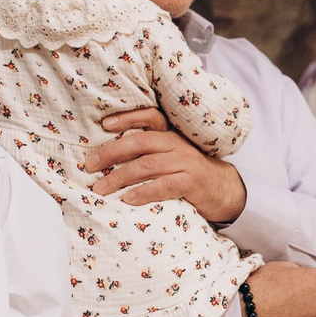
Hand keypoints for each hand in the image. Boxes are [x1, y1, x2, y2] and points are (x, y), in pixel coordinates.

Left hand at [87, 107, 246, 221]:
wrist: (225, 190)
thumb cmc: (190, 172)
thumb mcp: (172, 155)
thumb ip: (149, 151)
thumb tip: (109, 154)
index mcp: (171, 134)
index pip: (150, 117)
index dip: (127, 118)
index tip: (104, 124)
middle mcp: (178, 144)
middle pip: (141, 141)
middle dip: (112, 152)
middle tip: (90, 165)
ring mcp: (186, 162)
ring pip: (147, 165)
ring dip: (120, 177)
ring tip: (101, 188)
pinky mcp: (192, 183)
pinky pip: (164, 185)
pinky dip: (144, 192)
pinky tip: (128, 199)